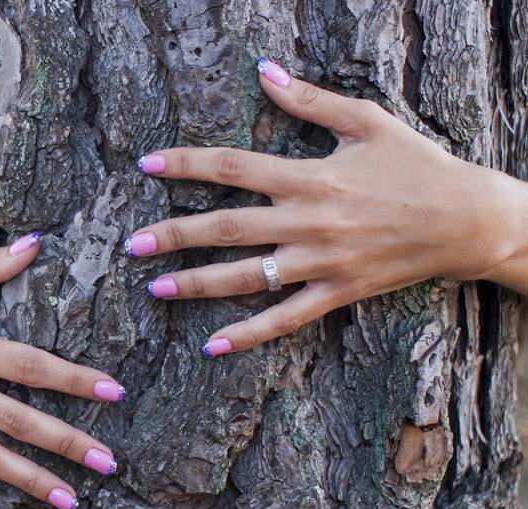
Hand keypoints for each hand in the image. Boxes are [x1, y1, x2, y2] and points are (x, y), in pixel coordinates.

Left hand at [126, 57, 523, 355]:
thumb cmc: (416, 165)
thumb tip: (264, 71)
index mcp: (310, 177)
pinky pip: (286, 319)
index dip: (186, 164)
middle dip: (174, 236)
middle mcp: (308, 222)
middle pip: (227, 229)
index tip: (147, 165)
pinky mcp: (336, 293)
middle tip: (132, 246)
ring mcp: (321, 263)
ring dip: (197, 284)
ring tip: (155, 290)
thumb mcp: (366, 121)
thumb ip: (309, 100)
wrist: (467, 220)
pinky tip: (211, 346)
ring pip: (247, 278)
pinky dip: (249, 335)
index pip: (234, 168)